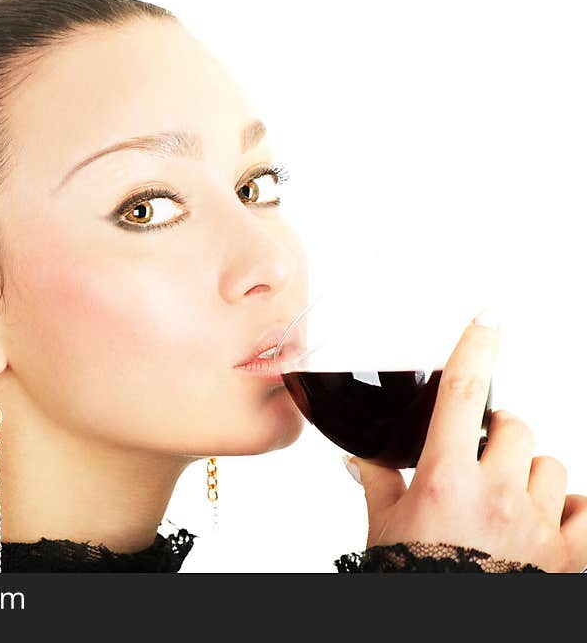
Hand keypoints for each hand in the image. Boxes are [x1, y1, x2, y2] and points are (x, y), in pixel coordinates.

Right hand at [346, 312, 586, 571]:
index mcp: (445, 481)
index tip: (487, 316)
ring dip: (532, 474)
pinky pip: (585, 509)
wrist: (444, 629)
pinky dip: (569, 510)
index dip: (476, 347)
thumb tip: (363, 457)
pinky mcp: (570, 554)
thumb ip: (379, 483)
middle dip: (499, 436)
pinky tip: (546, 523)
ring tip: (509, 500)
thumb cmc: (415, 578)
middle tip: (481, 459)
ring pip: (552, 465)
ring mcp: (539, 524)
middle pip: (514, 427)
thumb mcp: (386, 530)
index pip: (461, 394)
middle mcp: (497, 495)